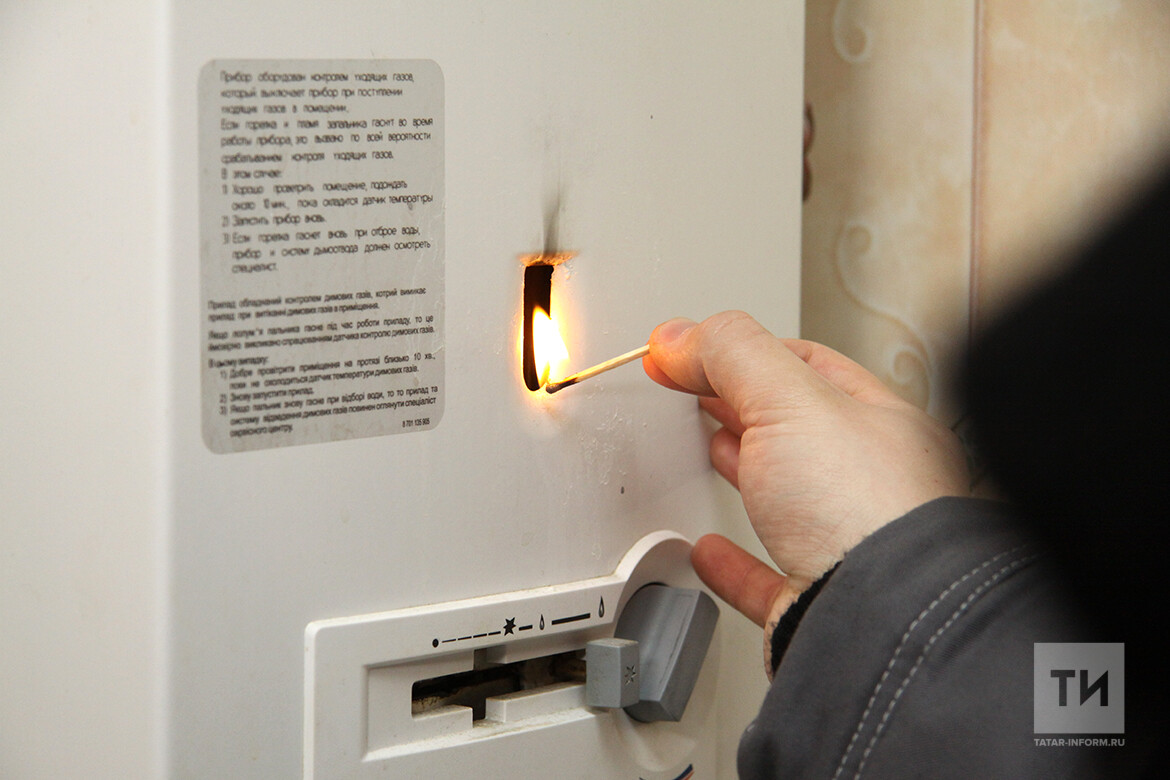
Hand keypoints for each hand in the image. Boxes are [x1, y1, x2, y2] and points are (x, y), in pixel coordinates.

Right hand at [644, 312, 969, 666]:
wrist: (885, 628)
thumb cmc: (871, 513)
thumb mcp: (791, 399)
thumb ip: (733, 356)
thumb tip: (681, 334)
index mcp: (882, 425)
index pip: (807, 365)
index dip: (742, 349)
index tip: (687, 347)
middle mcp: (874, 486)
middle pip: (798, 428)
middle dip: (744, 403)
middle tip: (697, 388)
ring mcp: (848, 548)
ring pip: (790, 500)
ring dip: (745, 471)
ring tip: (713, 449)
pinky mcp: (817, 604)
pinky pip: (768, 577)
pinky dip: (733, 562)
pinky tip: (711, 551)